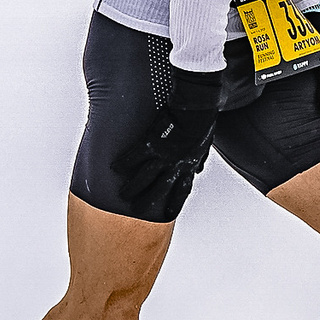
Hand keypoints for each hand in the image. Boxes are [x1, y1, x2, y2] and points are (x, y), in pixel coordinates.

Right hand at [117, 69, 223, 211]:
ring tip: (122, 195)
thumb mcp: (205, 144)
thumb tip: (198, 168)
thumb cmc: (203, 120)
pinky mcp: (152, 141)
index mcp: (190, 164)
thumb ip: (200, 158)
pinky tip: (114, 167)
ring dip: (134, 187)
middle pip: (161, 189)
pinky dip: (124, 162)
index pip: (183, 190)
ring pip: (146, 177)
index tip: (169, 214)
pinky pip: (135, 156)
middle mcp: (177, 164)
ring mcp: (164, 154)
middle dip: (148, 201)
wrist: (199, 105)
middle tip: (136, 211)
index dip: (176, 203)